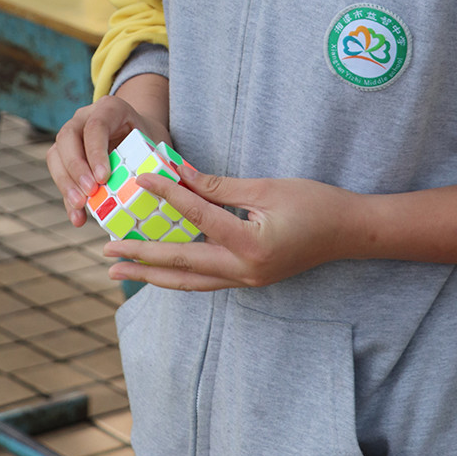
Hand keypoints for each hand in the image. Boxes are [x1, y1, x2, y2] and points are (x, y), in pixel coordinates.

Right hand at [47, 96, 170, 228]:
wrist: (136, 133)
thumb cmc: (147, 138)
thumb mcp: (154, 141)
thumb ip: (151, 158)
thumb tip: (151, 183)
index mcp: (109, 108)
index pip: (95, 126)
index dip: (96, 152)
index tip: (103, 178)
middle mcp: (84, 117)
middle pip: (67, 137)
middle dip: (76, 167)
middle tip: (89, 192)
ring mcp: (71, 135)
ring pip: (56, 155)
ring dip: (66, 183)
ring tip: (80, 206)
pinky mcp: (64, 155)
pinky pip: (59, 174)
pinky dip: (67, 197)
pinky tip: (78, 217)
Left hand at [103, 167, 456, 284]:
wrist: (350, 234)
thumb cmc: (315, 204)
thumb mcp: (268, 188)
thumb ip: (221, 186)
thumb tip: (182, 174)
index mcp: (249, 244)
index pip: (196, 217)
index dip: (167, 195)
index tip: (139, 181)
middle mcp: (244, 270)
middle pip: (181, 264)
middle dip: (141, 257)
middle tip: (106, 251)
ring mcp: (246, 281)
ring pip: (189, 281)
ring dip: (152, 275)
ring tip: (119, 270)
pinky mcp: (249, 281)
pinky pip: (205, 281)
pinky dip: (178, 276)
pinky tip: (158, 271)